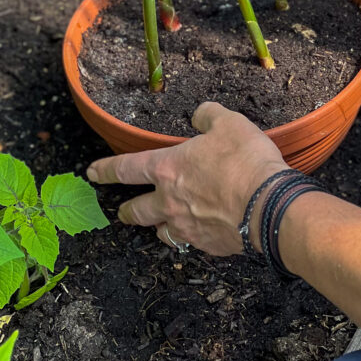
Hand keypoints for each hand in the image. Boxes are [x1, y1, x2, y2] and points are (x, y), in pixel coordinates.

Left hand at [86, 101, 289, 255]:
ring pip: (161, 232)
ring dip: (157, 227)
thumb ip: (208, 116)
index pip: (125, 169)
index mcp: (167, 169)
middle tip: (121, 211)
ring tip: (160, 226)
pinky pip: (191, 243)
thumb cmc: (245, 161)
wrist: (269, 206)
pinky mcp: (208, 245)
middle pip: (136, 210)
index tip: (91, 173)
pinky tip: (200, 232)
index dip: (105, 170)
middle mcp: (169, 201)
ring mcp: (187, 226)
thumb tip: (200, 115)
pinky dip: (191, 237)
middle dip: (126, 211)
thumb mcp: (228, 122)